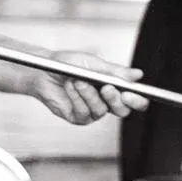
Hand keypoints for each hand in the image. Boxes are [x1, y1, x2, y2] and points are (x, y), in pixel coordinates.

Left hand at [31, 50, 149, 124]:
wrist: (44, 71)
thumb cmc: (68, 64)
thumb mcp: (93, 63)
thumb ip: (115, 71)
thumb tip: (137, 74)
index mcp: (114, 86)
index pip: (134, 99)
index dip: (137, 100)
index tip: (129, 93)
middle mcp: (106, 101)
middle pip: (123, 110)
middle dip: (115, 99)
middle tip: (106, 88)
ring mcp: (92, 111)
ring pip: (101, 110)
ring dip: (89, 94)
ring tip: (78, 80)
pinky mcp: (78, 117)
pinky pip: (84, 112)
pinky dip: (77, 97)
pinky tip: (70, 87)